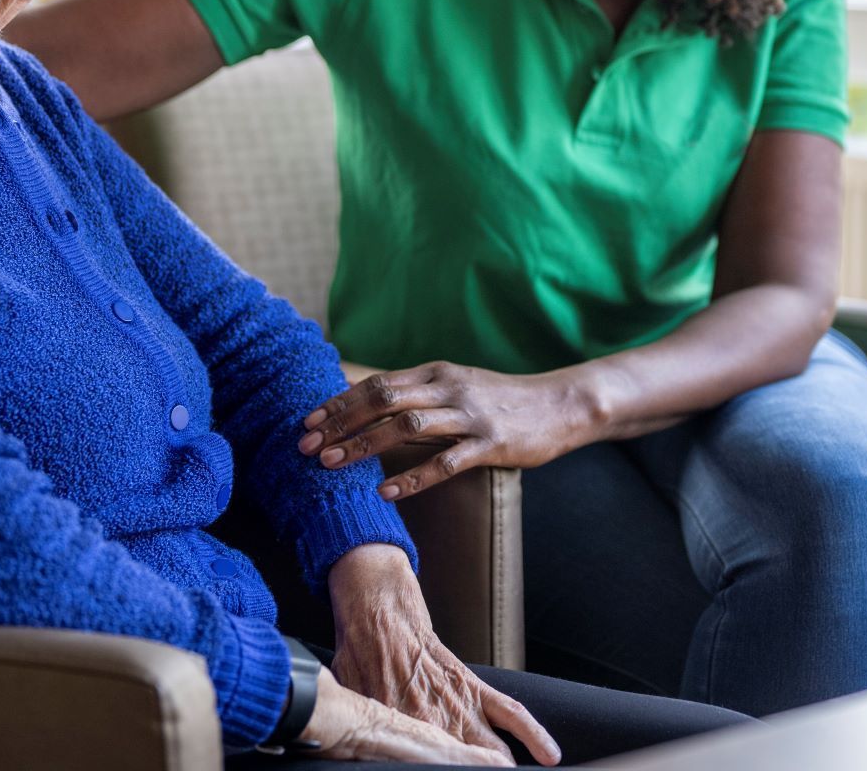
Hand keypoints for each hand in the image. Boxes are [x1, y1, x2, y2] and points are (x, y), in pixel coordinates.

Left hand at [301, 363, 595, 500]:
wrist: (560, 405)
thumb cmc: (503, 399)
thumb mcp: (458, 385)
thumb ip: (421, 393)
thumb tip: (372, 406)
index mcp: (436, 373)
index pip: (377, 384)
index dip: (339, 402)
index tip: (308, 422)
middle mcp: (449, 388)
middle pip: (382, 400)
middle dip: (340, 424)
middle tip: (306, 446)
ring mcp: (470, 415)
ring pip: (407, 427)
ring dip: (364, 446)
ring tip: (332, 465)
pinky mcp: (491, 443)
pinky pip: (445, 461)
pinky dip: (413, 477)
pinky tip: (387, 492)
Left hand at [327, 545, 558, 764]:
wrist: (378, 613)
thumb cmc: (360, 656)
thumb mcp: (352, 700)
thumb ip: (366, 730)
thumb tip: (363, 752)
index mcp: (401, 730)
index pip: (424, 767)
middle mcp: (435, 724)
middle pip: (464, 766)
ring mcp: (459, 707)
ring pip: (493, 752)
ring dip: (500, 767)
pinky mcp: (474, 687)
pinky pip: (511, 713)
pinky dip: (534, 734)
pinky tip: (548, 754)